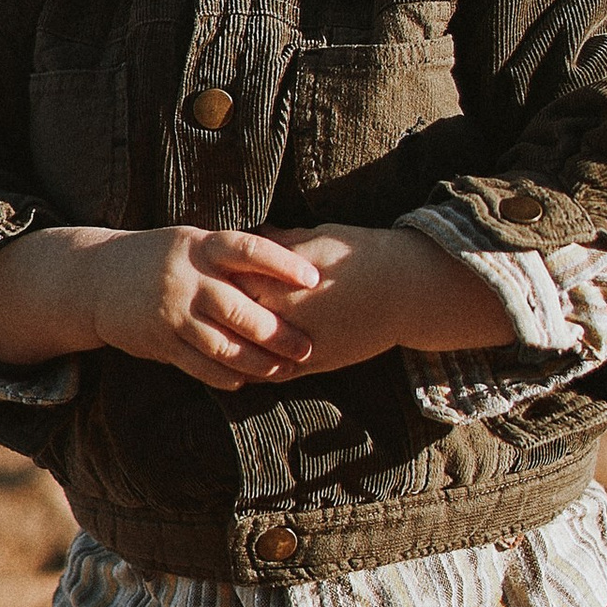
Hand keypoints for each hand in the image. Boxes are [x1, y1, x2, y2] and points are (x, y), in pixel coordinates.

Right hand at [0, 225, 324, 391]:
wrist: (96, 279)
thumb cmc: (161, 257)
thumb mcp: (192, 242)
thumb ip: (231, 254)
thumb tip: (291, 255)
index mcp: (199, 245)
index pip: (248, 251)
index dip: (283, 264)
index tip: (315, 279)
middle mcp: (186, 278)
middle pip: (239, 309)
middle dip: (277, 332)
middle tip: (307, 347)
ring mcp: (171, 311)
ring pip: (221, 344)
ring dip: (256, 362)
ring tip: (283, 370)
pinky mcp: (158, 341)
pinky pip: (197, 364)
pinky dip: (224, 376)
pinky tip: (245, 381)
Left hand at [230, 225, 512, 375]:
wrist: (407, 289)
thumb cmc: (362, 256)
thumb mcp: (318, 239)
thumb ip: (281, 242)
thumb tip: (254, 233)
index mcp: (280, 278)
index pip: (229, 281)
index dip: (214, 279)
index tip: (203, 275)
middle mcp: (284, 313)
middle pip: (232, 320)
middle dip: (216, 315)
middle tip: (198, 310)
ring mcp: (299, 342)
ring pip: (248, 353)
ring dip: (229, 350)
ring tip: (210, 342)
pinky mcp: (315, 363)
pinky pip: (274, 373)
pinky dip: (256, 371)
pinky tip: (242, 367)